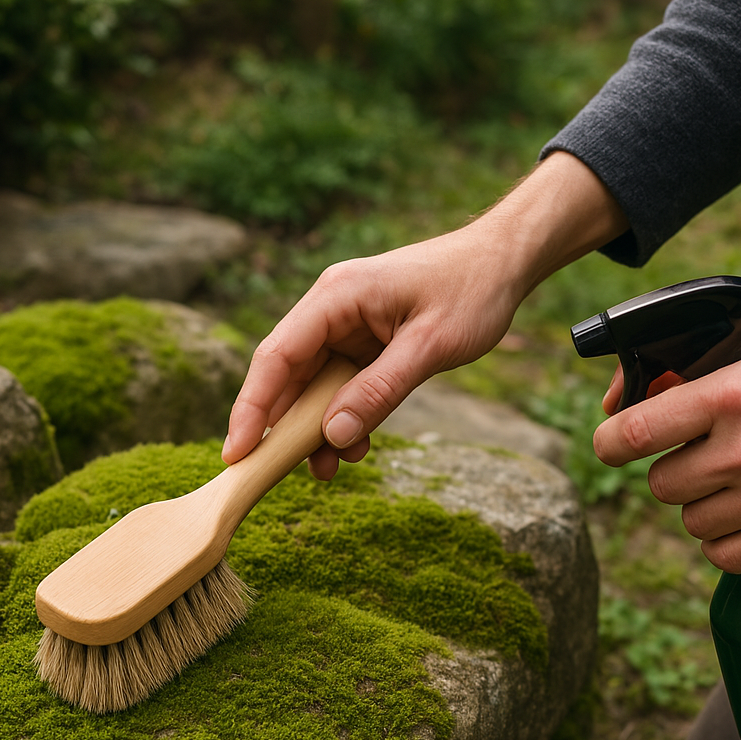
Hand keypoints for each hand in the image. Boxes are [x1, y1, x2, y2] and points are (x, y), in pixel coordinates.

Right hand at [223, 152, 626, 478]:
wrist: (503, 264)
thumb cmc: (471, 290)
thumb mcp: (430, 346)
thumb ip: (380, 390)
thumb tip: (332, 434)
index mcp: (336, 296)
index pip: (276, 356)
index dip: (252, 407)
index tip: (237, 451)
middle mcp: (332, 310)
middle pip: (287, 376)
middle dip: (283, 428)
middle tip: (276, 476)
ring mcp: (347, 327)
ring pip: (314, 387)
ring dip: (317, 430)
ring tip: (330, 469)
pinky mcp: (365, 343)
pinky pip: (341, 386)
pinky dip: (345, 417)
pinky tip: (355, 446)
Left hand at [593, 323, 740, 571]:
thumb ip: (682, 366)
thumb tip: (613, 403)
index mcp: (735, 393)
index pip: (634, 433)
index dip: (608, 442)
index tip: (610, 445)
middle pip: (659, 484)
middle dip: (672, 467)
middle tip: (705, 452)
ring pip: (689, 521)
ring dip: (702, 502)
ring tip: (738, 476)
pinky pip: (721, 556)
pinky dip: (725, 537)